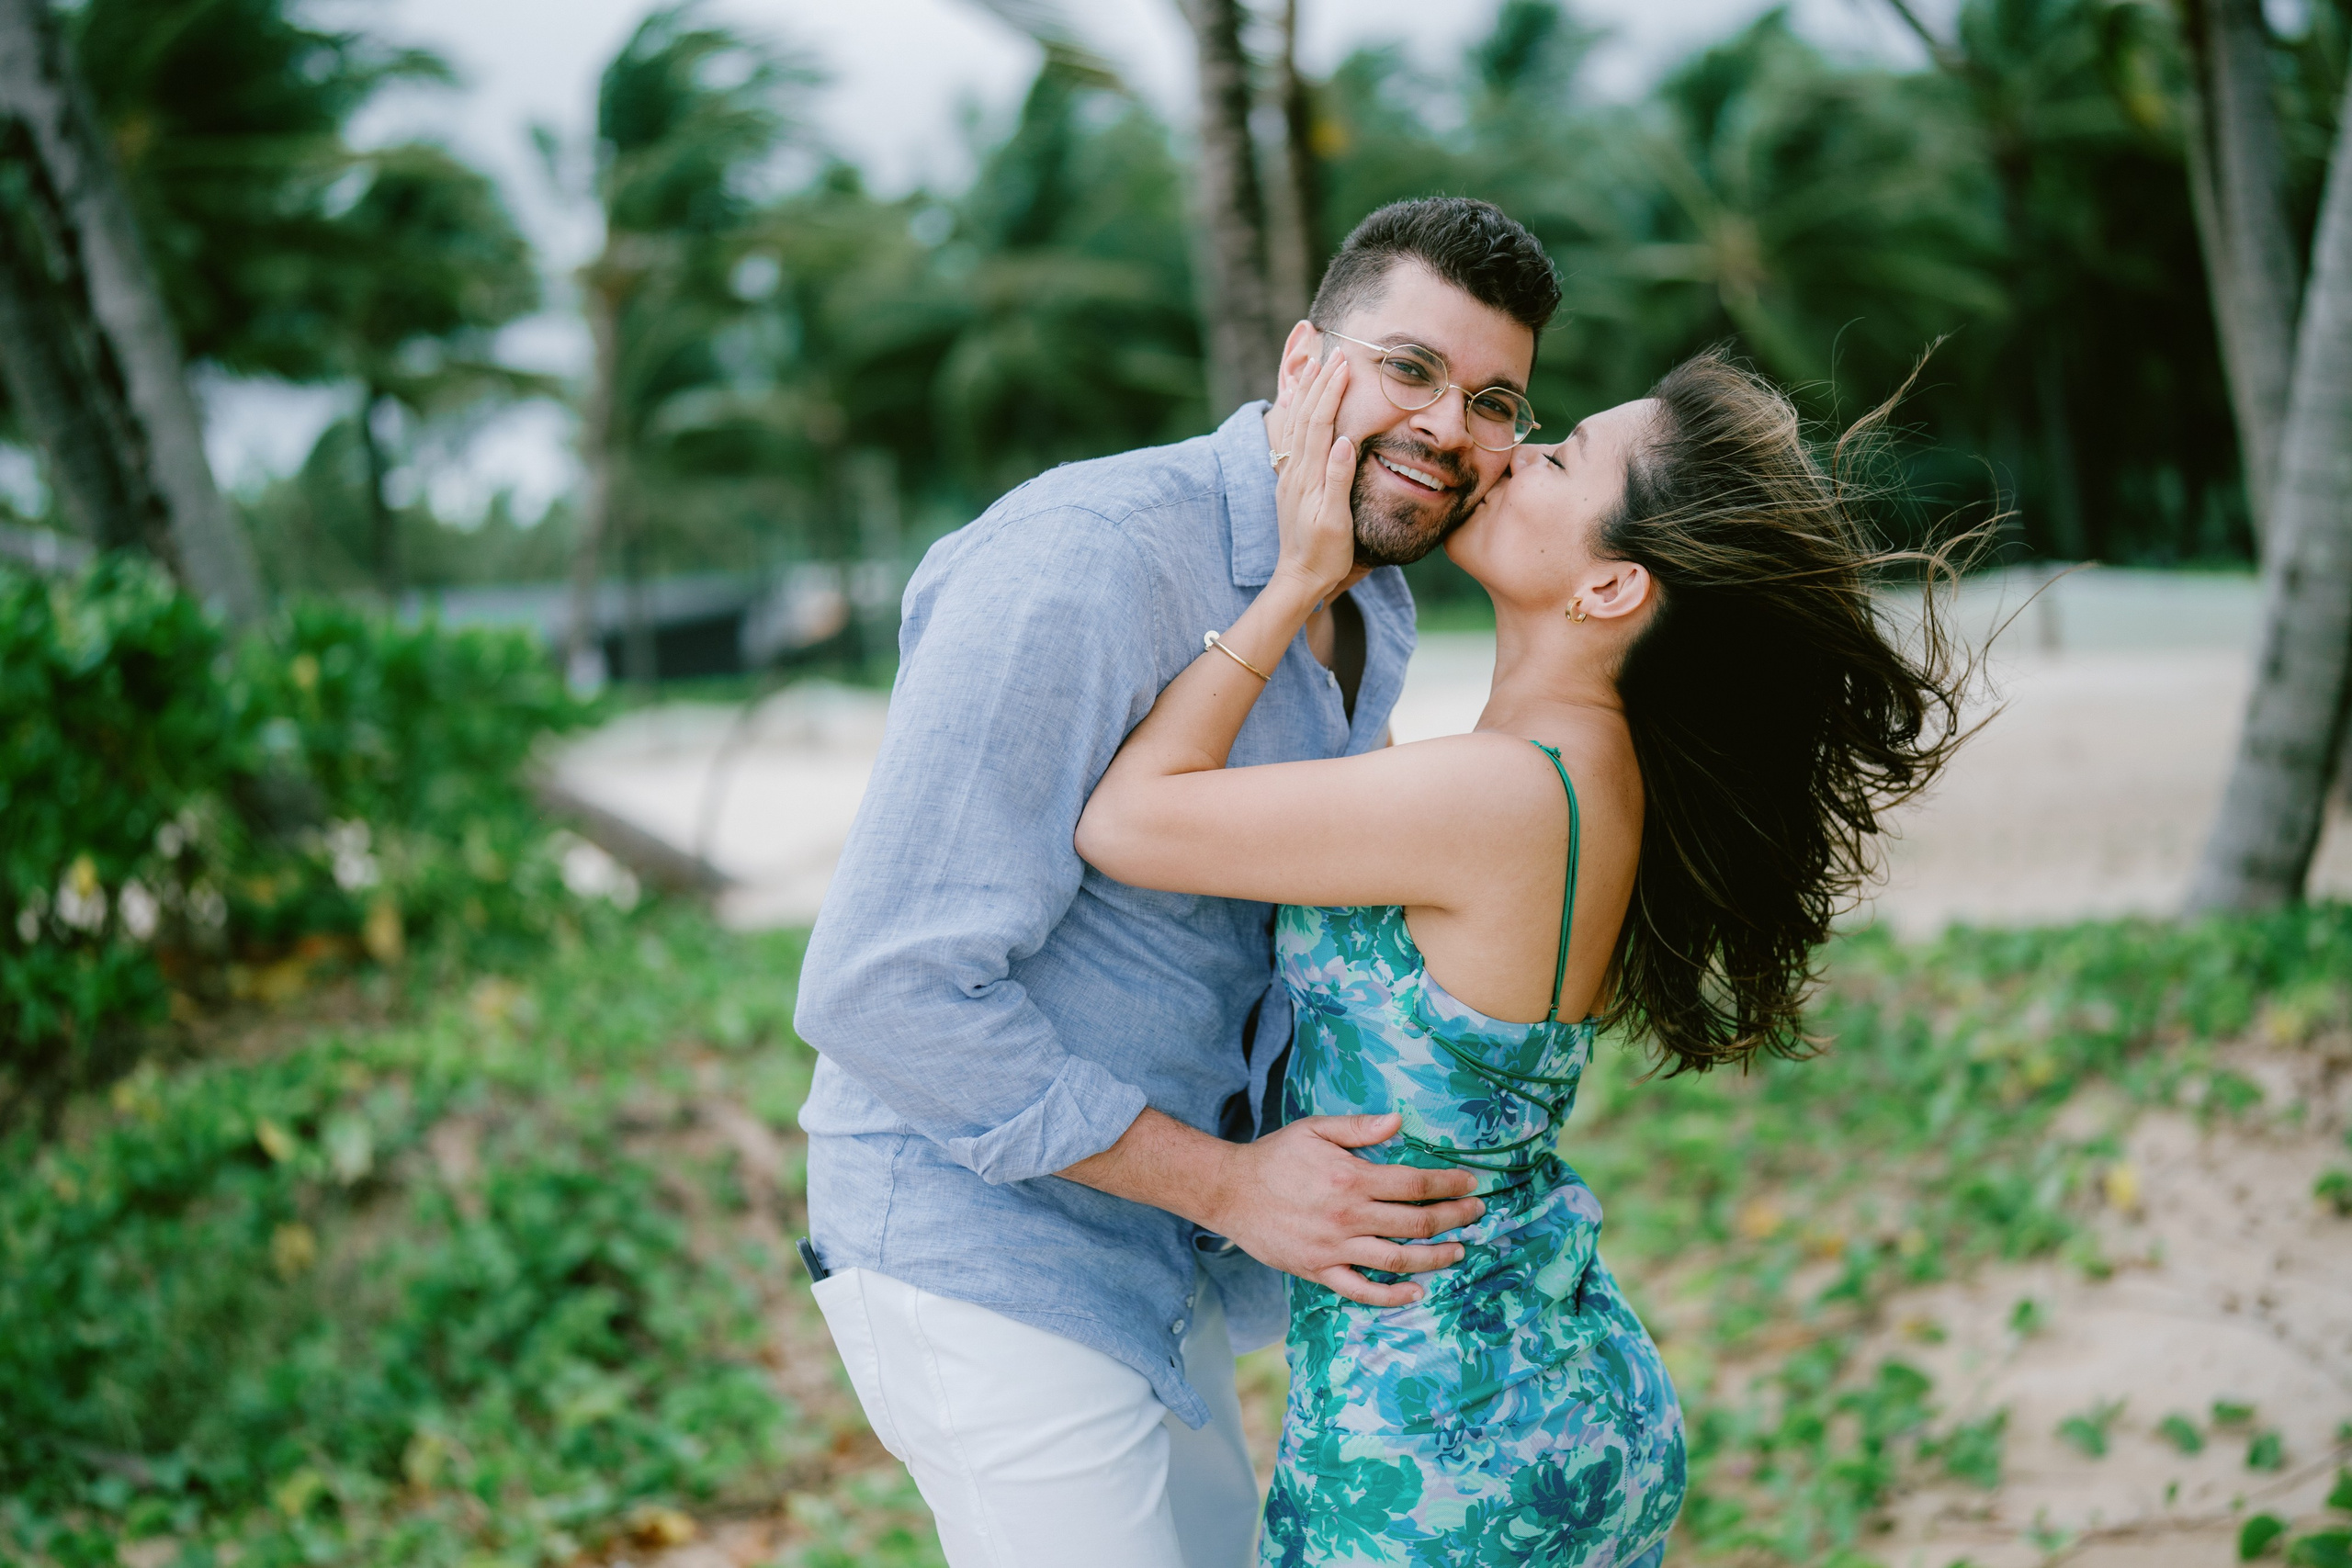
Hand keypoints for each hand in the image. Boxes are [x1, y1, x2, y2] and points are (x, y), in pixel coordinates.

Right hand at [1201, 1112, 1484, 1307]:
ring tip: (1459, 1251)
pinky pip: (1361, 1290)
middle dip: (1454, 1218)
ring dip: (1435, 1257)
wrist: (1230, 1191)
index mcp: (1350, 1177)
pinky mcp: (1318, 1270)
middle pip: (1415, 1223)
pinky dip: (1392, 1295)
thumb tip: (1399, 1120)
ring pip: (1397, 1259)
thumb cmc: (1275, 1157)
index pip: (1413, 1184)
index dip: (1447, 1184)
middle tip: (1477, 1214)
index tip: (1470, 1184)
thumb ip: (1358, 1127)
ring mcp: (1334, 1247)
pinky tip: (1416, 1291)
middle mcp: (1347, 1215)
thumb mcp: (1314, 1129)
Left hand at [1271, 352, 1358, 599]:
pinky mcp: (1290, 484)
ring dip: (1306, 393)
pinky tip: (1299, 404)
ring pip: (1295, 425)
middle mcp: (1294, 472)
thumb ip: (1338, 480)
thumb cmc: (1324, 555)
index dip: (1330, 392)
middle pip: (1304, 417)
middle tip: (1333, 353)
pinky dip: (1297, 414)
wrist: (1298, 579)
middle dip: (1319, 383)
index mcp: (1307, 477)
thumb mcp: (1336, 522)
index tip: (1342, 365)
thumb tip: (1345, 441)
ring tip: (1314, 367)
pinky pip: (1292, 439)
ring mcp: (1290, 477)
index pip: (1318, 423)